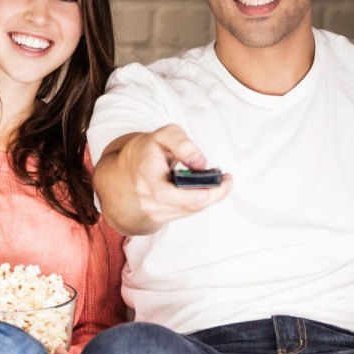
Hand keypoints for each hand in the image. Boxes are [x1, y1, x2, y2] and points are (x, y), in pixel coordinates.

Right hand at [114, 125, 231, 226]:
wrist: (126, 174)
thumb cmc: (148, 151)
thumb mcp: (162, 136)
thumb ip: (181, 142)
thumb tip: (200, 163)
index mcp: (145, 171)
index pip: (163, 191)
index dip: (187, 194)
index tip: (206, 183)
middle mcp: (146, 195)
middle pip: (183, 205)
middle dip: (210, 196)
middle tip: (227, 182)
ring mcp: (152, 209)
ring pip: (188, 210)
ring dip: (210, 198)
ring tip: (224, 182)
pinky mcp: (159, 217)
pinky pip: (185, 213)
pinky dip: (201, 202)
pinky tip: (210, 190)